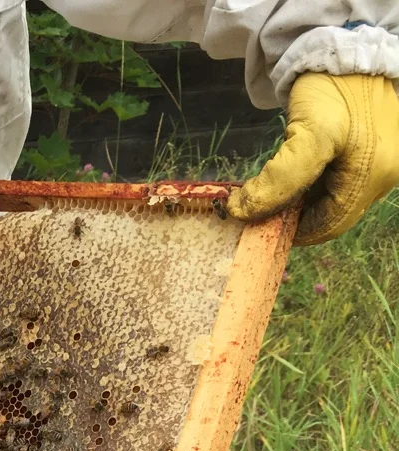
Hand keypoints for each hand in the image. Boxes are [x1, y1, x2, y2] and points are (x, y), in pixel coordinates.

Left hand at [227, 74, 398, 245]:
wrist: (344, 43)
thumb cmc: (333, 89)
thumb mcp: (307, 137)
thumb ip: (279, 181)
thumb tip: (242, 212)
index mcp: (376, 176)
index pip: (330, 224)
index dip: (294, 232)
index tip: (261, 228)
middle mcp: (383, 174)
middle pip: (332, 213)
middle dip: (296, 216)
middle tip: (262, 212)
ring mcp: (377, 160)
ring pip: (332, 197)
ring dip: (302, 201)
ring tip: (273, 194)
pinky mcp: (367, 148)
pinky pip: (337, 178)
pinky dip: (311, 184)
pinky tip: (291, 179)